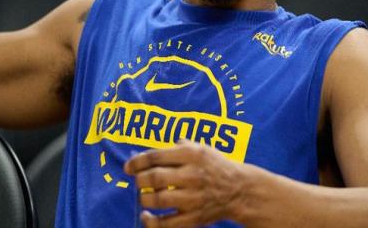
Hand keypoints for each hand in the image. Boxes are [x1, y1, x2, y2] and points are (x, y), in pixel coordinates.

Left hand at [124, 139, 244, 226]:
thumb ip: (177, 147)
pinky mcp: (194, 217)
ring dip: (144, 198)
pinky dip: (151, 222)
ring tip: (144, 195)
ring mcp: (193, 198)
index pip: (156, 156)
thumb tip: (150, 154)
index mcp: (192, 154)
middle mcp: (192, 174)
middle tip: (138, 181)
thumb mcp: (200, 148)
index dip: (137, 162)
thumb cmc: (215, 165)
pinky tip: (146, 216)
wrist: (239, 189)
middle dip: (140, 180)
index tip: (128, 167)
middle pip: (154, 178)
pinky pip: (166, 224)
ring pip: (157, 200)